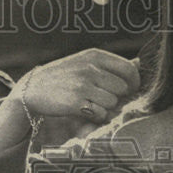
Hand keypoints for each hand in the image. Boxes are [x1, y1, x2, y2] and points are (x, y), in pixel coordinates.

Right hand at [11, 49, 139, 124]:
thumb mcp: (86, 63)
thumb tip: (138, 63)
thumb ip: (112, 65)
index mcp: (95, 55)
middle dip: (116, 97)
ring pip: (113, 103)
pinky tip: (84, 111)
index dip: (133, 83)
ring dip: (105, 108)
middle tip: (102, 99)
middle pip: (122, 89)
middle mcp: (90, 68)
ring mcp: (83, 85)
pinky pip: (100, 114)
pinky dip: (96, 116)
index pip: (129, 69)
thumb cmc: (64, 77)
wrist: (34, 88)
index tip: (126, 91)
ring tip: (90, 104)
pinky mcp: (76, 102)